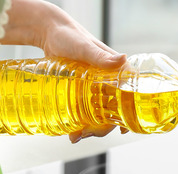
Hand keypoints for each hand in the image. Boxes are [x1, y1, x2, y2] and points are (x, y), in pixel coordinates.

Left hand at [1, 0, 127, 141]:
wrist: (48, 33)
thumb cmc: (69, 36)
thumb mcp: (85, 48)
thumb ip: (102, 57)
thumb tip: (123, 59)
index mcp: (117, 72)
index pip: (129, 97)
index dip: (129, 115)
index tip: (124, 130)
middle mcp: (108, 82)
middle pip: (113, 111)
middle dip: (102, 128)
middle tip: (85, 134)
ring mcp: (94, 89)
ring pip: (99, 114)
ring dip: (90, 129)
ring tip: (75, 137)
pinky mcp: (81, 92)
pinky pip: (85, 111)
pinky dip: (80, 123)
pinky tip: (71, 131)